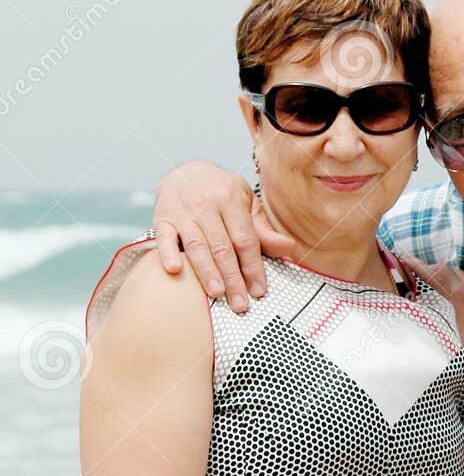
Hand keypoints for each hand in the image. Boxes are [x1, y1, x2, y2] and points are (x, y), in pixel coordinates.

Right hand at [152, 162, 295, 311]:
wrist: (185, 171)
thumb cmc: (221, 193)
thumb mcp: (246, 204)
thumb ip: (263, 230)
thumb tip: (289, 249)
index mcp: (231, 198)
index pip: (245, 239)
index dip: (253, 267)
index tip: (258, 291)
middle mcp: (206, 204)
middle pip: (222, 247)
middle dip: (233, 278)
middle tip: (240, 304)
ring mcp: (183, 211)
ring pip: (197, 245)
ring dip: (206, 271)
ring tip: (217, 293)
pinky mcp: (162, 218)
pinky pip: (163, 237)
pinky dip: (167, 253)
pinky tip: (175, 270)